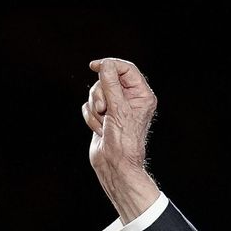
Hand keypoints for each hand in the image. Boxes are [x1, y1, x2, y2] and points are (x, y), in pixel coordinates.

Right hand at [83, 57, 161, 224]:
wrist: (114, 166)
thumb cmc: (123, 141)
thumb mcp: (118, 109)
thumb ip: (111, 84)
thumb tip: (105, 65)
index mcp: (141, 95)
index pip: (126, 69)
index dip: (110, 65)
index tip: (94, 66)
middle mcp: (129, 99)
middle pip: (107, 79)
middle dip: (100, 94)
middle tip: (103, 109)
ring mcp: (115, 108)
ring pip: (96, 93)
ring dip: (95, 108)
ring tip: (102, 123)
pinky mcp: (103, 116)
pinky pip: (89, 106)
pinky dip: (90, 117)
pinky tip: (99, 130)